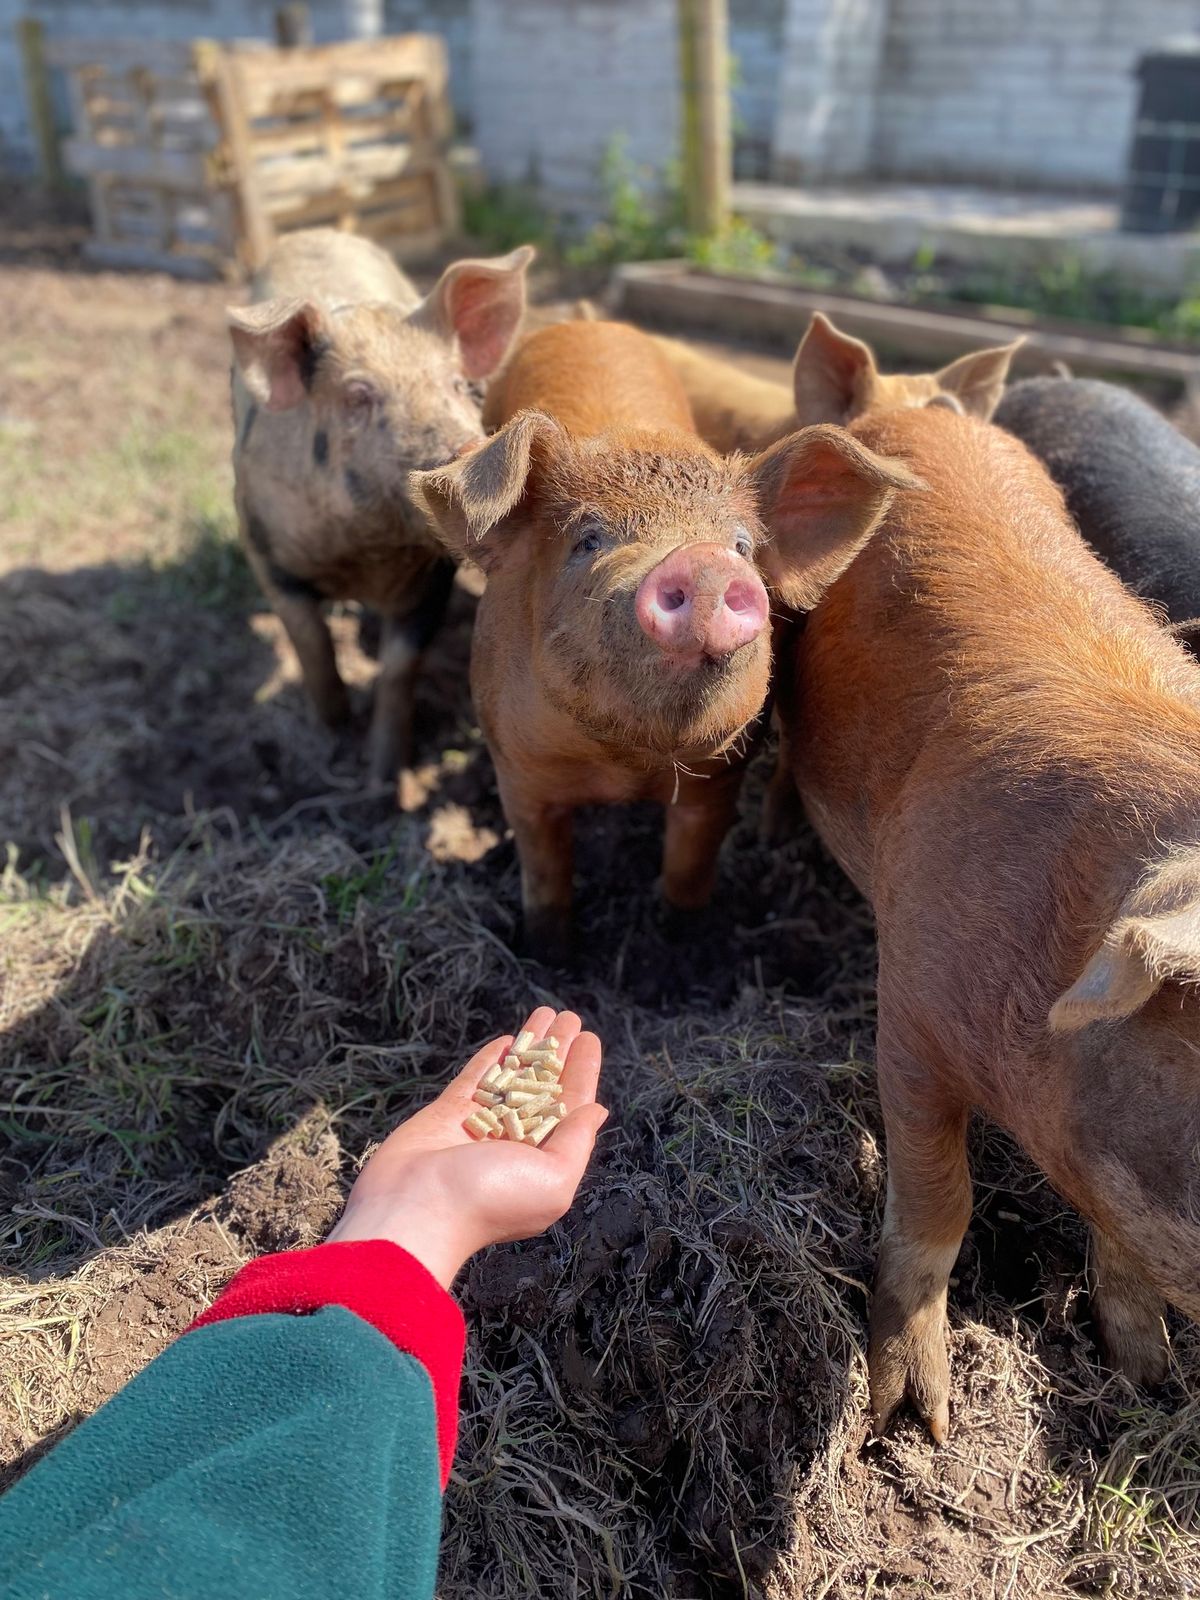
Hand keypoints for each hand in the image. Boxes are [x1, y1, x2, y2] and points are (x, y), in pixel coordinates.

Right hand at [326, 1008, 606, 1287]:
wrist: (417, 1207)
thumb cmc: (490, 1199)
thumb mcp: (554, 1178)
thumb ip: (577, 1142)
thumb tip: (596, 1110)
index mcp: (544, 1158)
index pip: (570, 1105)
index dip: (582, 1070)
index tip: (589, 1038)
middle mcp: (516, 1141)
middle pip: (544, 1085)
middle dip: (559, 1050)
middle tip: (570, 1017)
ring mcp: (481, 1125)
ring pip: (512, 1076)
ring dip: (530, 1044)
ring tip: (546, 1012)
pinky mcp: (448, 1114)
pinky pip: (476, 1079)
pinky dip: (492, 1059)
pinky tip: (507, 1038)